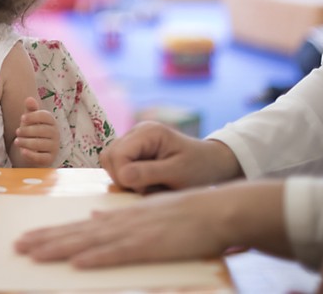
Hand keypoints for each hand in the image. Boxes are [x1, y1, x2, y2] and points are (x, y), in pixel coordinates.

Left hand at [12, 97, 58, 167]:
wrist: (34, 152)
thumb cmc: (32, 132)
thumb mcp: (30, 121)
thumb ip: (30, 110)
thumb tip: (29, 98)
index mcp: (51, 122)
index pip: (46, 116)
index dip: (34, 116)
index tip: (22, 118)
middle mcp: (55, 134)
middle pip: (43, 130)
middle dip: (28, 130)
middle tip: (17, 132)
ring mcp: (54, 147)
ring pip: (41, 144)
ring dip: (26, 142)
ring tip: (16, 141)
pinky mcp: (49, 159)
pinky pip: (41, 157)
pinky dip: (31, 155)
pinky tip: (22, 151)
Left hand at [15, 187, 241, 267]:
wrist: (216, 209)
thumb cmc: (184, 215)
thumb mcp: (145, 212)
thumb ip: (119, 216)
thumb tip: (95, 217)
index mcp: (118, 218)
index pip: (77, 227)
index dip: (51, 233)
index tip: (27, 239)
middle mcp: (120, 222)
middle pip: (75, 233)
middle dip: (45, 241)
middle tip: (17, 247)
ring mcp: (134, 233)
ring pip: (89, 242)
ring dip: (60, 248)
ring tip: (34, 253)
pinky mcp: (150, 246)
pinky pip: (118, 253)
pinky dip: (97, 258)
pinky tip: (78, 263)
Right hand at [99, 121, 242, 192]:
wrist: (213, 164)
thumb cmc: (200, 168)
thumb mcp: (178, 173)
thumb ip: (148, 173)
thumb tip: (122, 177)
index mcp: (147, 132)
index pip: (117, 155)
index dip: (123, 176)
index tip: (144, 189)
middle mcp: (136, 132)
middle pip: (109, 157)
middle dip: (123, 178)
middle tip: (148, 188)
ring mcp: (133, 140)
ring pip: (111, 163)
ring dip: (125, 179)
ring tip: (150, 185)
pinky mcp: (134, 151)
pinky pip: (118, 166)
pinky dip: (129, 178)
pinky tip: (148, 182)